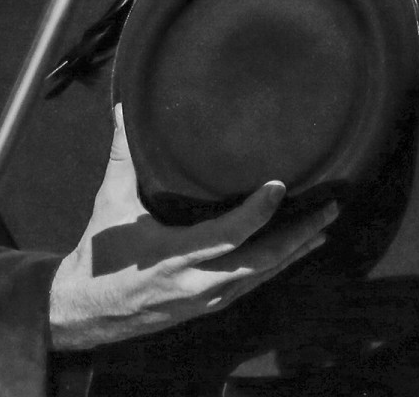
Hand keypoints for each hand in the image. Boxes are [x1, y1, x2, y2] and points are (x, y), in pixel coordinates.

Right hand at [48, 105, 335, 351]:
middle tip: (328, 208)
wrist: (90, 308)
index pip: (228, 234)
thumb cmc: (100, 254)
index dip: (257, 212)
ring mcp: (208, 298)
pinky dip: (276, 266)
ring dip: (295, 250)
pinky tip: (293, 252)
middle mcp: (198, 281)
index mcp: (174, 254)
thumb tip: (120, 110)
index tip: (279, 186)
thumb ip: (121, 157)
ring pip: (263, 275)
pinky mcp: (210, 305)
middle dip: (298, 234)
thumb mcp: (109, 204)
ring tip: (323, 226)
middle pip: (262, 260)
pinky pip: (253, 284)